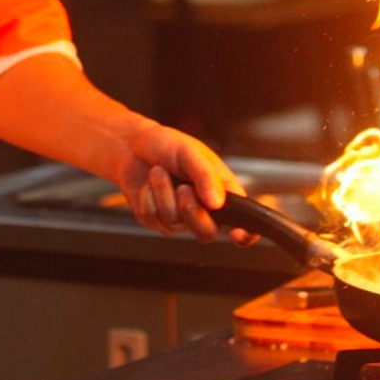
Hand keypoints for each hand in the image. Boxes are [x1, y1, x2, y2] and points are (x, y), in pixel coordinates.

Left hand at [116, 123, 257, 244]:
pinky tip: (148, 183)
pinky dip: (147, 196)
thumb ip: (206, 176)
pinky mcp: (156, 220)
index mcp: (223, 192)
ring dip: (163, 192)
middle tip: (183, 188)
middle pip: (207, 233)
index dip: (246, 234)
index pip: (244, 221)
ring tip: (159, 171)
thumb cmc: (168, 145)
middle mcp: (204, 210)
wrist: (133, 145)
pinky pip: (153, 217)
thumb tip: (217, 203)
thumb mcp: (191, 152)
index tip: (237, 234)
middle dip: (193, 212)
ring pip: (175, 222)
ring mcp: (179, 219)